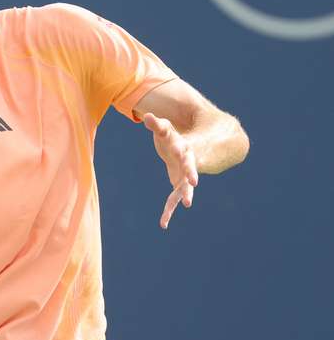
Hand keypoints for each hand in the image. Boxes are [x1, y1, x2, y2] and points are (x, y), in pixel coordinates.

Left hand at [142, 113, 198, 228]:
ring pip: (185, 189)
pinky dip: (168, 211)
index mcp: (184, 149)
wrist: (185, 148)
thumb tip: (145, 116)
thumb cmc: (171, 137)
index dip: (183, 154)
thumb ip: (155, 124)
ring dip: (185, 197)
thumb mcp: (164, 129)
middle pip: (190, 170)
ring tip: (187, 205)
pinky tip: (163, 224)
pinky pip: (174, 200)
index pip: (184, 151)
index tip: (182, 156)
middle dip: (191, 176)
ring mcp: (185, 176)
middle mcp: (187, 164)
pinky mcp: (179, 186)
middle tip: (194, 183)